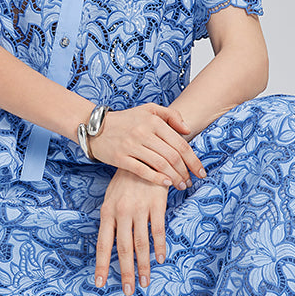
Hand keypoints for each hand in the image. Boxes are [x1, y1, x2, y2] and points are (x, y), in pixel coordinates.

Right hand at [89, 103, 205, 189]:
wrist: (94, 126)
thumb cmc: (125, 120)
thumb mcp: (148, 110)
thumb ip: (170, 115)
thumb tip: (188, 130)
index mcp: (153, 121)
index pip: (180, 143)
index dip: (193, 159)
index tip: (200, 171)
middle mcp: (143, 132)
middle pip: (172, 156)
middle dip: (186, 171)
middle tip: (191, 181)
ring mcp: (131, 145)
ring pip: (160, 165)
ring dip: (174, 177)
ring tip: (181, 185)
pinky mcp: (120, 158)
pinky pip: (143, 171)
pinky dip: (157, 179)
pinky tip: (166, 184)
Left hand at [95, 174, 168, 294]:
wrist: (144, 155)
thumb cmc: (125, 180)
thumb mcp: (111, 197)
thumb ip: (110, 219)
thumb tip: (109, 242)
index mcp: (107, 212)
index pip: (102, 243)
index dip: (102, 264)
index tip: (100, 282)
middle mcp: (121, 213)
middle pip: (123, 248)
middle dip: (125, 271)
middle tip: (128, 290)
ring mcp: (139, 209)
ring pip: (140, 243)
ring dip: (144, 265)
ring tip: (145, 282)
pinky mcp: (156, 204)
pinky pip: (157, 230)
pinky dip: (159, 246)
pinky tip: (160, 258)